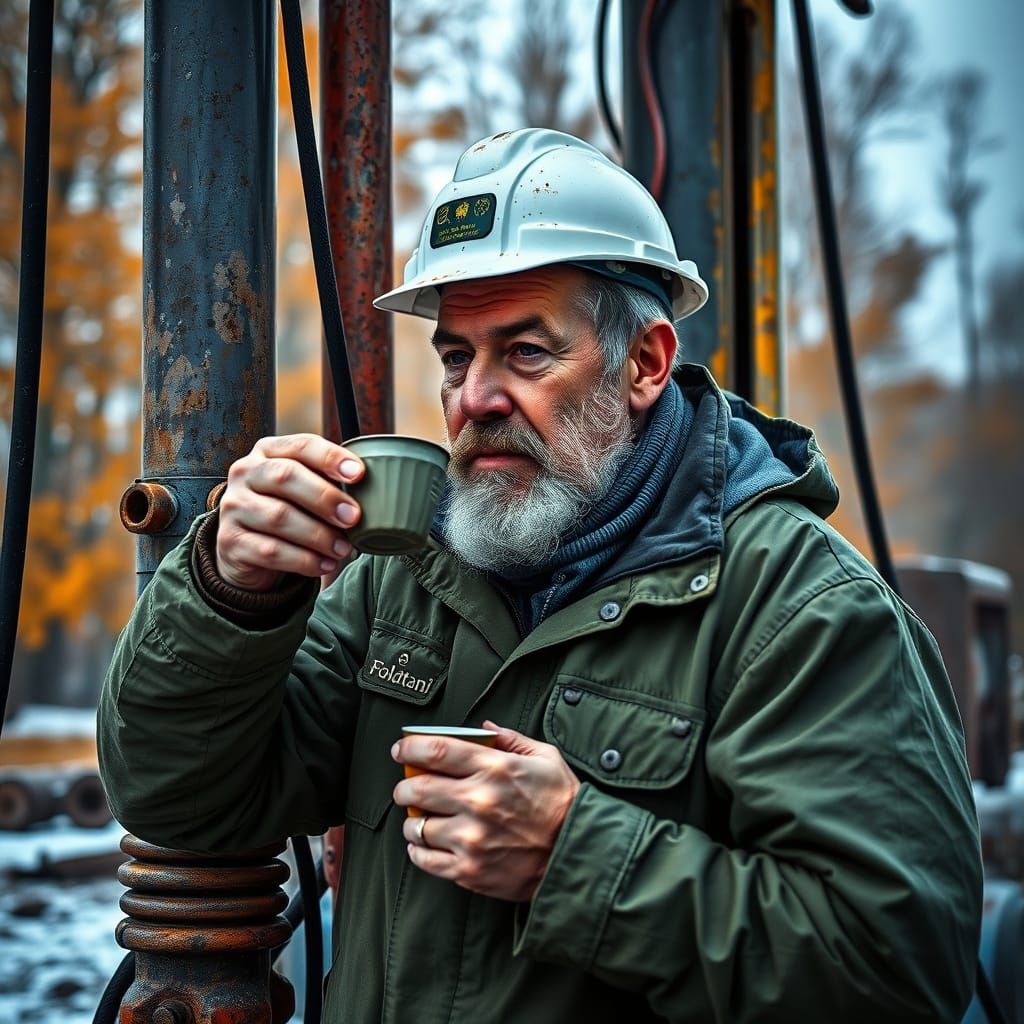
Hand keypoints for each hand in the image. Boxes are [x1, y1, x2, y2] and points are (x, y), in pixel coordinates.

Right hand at [215, 434, 364, 590]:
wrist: (247, 550)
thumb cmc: (287, 511)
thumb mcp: (304, 490)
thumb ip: (329, 483)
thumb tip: (375, 491)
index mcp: (268, 452)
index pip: (300, 446)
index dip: (331, 457)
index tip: (359, 474)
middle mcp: (245, 473)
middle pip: (285, 477)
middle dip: (325, 497)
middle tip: (354, 517)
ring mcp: (233, 506)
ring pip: (278, 517)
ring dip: (318, 535)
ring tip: (344, 549)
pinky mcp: (230, 541)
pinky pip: (270, 550)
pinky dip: (304, 560)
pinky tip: (324, 565)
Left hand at [391, 721, 580, 901]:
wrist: (578, 855)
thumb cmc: (563, 804)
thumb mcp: (545, 759)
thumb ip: (511, 739)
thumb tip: (484, 727)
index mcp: (495, 768)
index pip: (437, 750)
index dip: (411, 748)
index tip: (401, 750)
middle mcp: (479, 801)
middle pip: (419, 787)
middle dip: (404, 785)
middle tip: (405, 786)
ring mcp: (472, 838)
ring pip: (417, 826)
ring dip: (411, 820)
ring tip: (417, 818)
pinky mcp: (470, 870)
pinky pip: (426, 860)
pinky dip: (417, 851)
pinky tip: (423, 844)